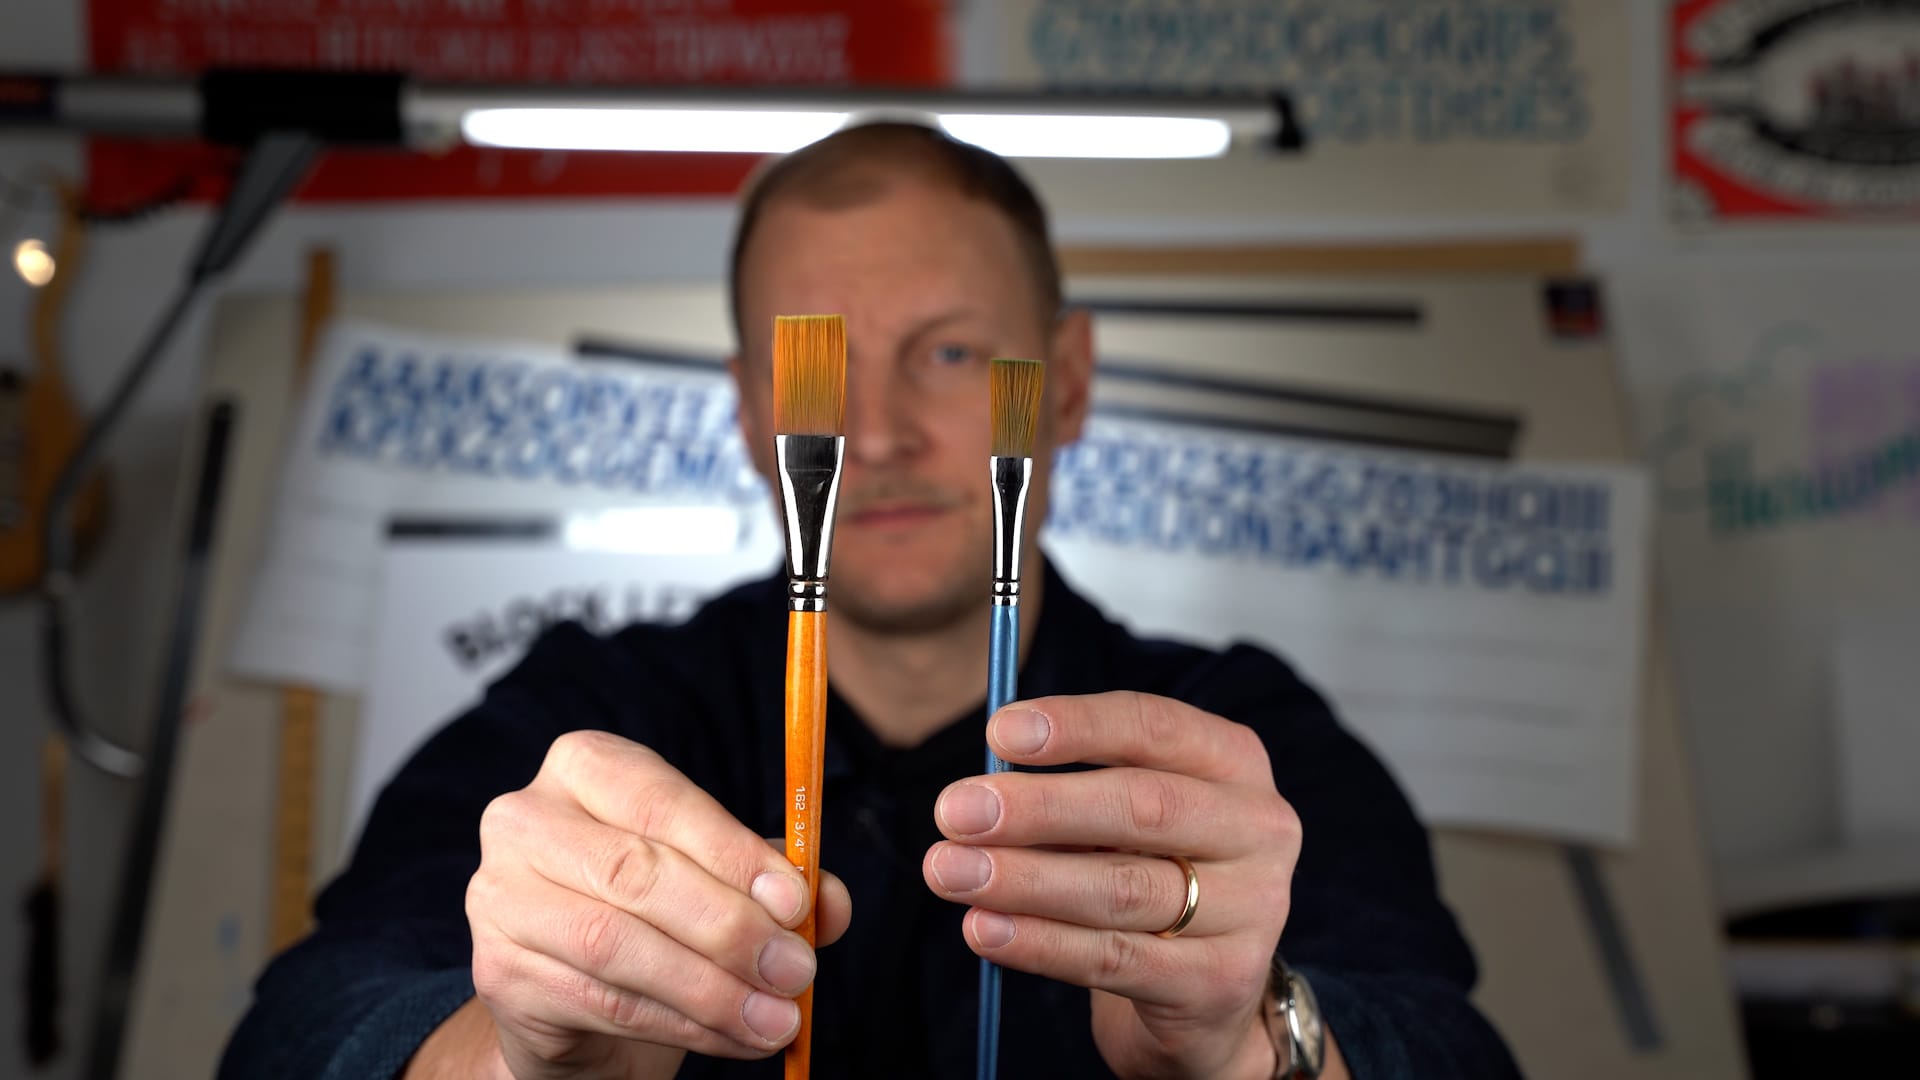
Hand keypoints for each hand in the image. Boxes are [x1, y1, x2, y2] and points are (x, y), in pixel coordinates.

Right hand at [460, 730, 852, 1078]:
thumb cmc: (654, 914)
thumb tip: (830, 901)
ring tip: (776, 1017)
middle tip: (794, 970)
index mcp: (584, 767)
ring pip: (617, 944)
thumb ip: (776, 879)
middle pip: (634, 872)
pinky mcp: (499, 973)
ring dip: (712, 989)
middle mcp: (525, 820)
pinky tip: (734, 1037)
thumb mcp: (720, 881)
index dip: (731, 851)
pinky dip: (683, 1024)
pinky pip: (603, 1002)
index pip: (659, 800)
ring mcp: (500, 897)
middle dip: (729, 928)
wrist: (576, 999)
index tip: (797, 901)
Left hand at [921, 693, 1299, 1078]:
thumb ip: (1069, 787)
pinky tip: (984, 929)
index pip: (1155, 727)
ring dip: (1023, 879)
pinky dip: (1039, 942)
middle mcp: (1258, 826)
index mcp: (1234, 761)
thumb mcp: (1123, 814)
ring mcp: (1252, 908)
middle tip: (955, 811)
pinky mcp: (1221, 980)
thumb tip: (980, 787)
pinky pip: (1115, 958)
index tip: (999, 732)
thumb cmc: (1150, 869)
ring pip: (1122, 888)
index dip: (1077, 726)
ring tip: (950, 871)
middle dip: (1038, 808)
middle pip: (1141, 807)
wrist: (1205, 986)